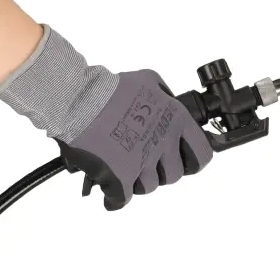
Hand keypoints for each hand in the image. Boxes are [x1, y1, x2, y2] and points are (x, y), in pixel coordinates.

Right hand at [0, 28, 212, 208]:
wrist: (78, 99)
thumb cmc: (109, 87)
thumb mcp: (149, 80)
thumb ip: (165, 94)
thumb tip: (170, 104)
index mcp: (176, 120)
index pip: (202, 154)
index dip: (192, 161)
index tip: (184, 162)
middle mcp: (164, 142)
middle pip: (174, 175)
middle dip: (160, 172)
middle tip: (145, 163)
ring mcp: (142, 162)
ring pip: (149, 187)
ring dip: (136, 182)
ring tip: (122, 168)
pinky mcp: (119, 177)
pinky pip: (121, 199)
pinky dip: (115, 199)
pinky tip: (110, 194)